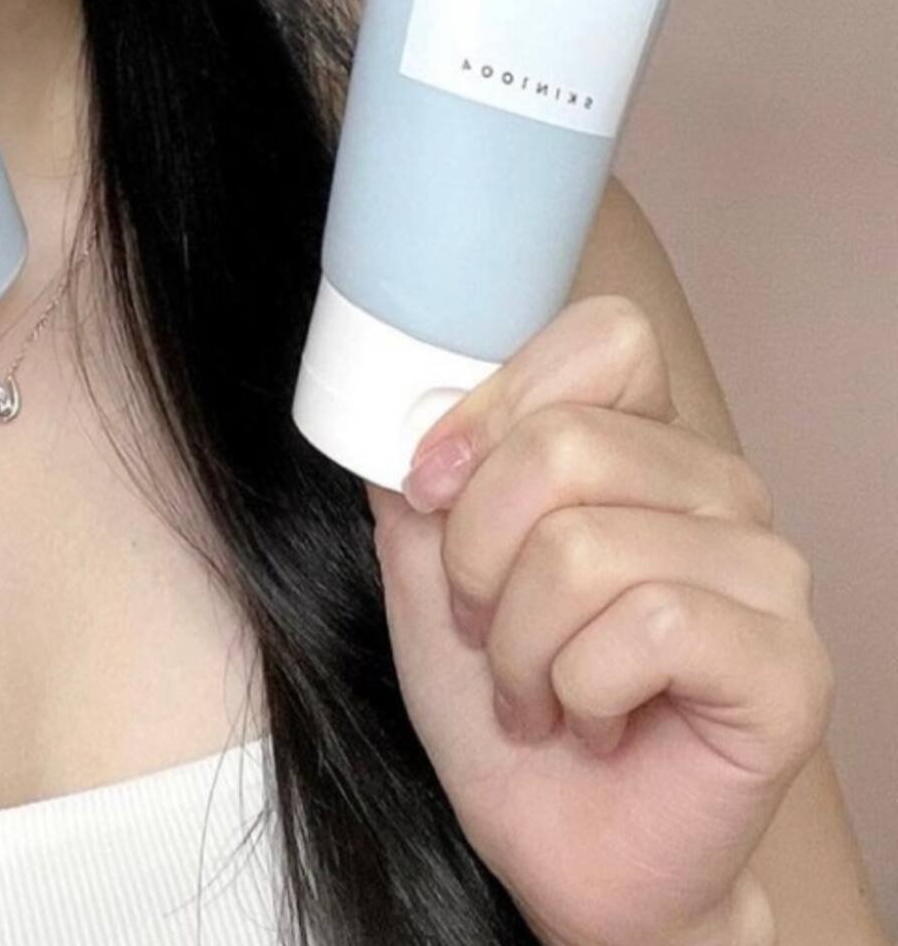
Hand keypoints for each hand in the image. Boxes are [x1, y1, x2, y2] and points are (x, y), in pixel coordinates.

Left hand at [365, 291, 834, 945]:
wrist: (557, 849)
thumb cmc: (503, 704)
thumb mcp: (426, 566)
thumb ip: (420, 474)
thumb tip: (399, 401)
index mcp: (644, 443)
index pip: (603, 339)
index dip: (495, 404)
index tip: (432, 485)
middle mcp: (720, 489)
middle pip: (565, 444)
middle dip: (478, 549)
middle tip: (483, 622)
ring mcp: (767, 574)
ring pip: (587, 545)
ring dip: (519, 638)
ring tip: (534, 687)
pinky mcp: (788, 665)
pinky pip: (647, 625)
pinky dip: (579, 685)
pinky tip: (594, 721)